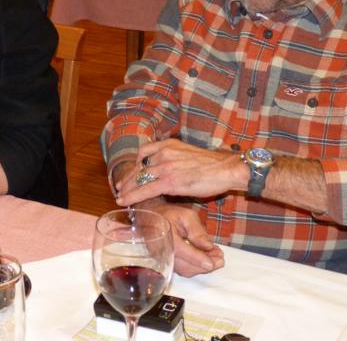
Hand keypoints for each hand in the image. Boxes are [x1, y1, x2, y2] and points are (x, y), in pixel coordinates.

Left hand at [115, 139, 245, 205]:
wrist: (226, 169)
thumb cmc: (213, 165)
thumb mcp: (188, 153)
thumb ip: (175, 158)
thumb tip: (168, 169)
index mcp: (169, 144)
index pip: (143, 151)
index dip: (134, 164)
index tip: (130, 172)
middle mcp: (164, 152)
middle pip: (138, 166)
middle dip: (127, 178)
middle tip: (120, 187)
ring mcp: (165, 166)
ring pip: (139, 178)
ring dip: (127, 188)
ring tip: (121, 196)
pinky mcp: (169, 181)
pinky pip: (145, 189)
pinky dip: (132, 196)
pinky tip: (125, 201)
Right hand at [149, 202, 223, 275]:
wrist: (150, 218)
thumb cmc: (168, 214)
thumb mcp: (185, 215)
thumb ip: (197, 230)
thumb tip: (208, 246)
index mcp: (166, 238)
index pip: (183, 252)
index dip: (199, 259)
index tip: (213, 263)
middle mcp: (162, 252)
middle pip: (185, 266)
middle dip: (205, 265)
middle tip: (220, 260)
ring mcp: (163, 259)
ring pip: (184, 270)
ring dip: (202, 267)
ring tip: (216, 259)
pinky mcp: (166, 262)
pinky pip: (182, 269)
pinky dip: (195, 266)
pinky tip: (206, 259)